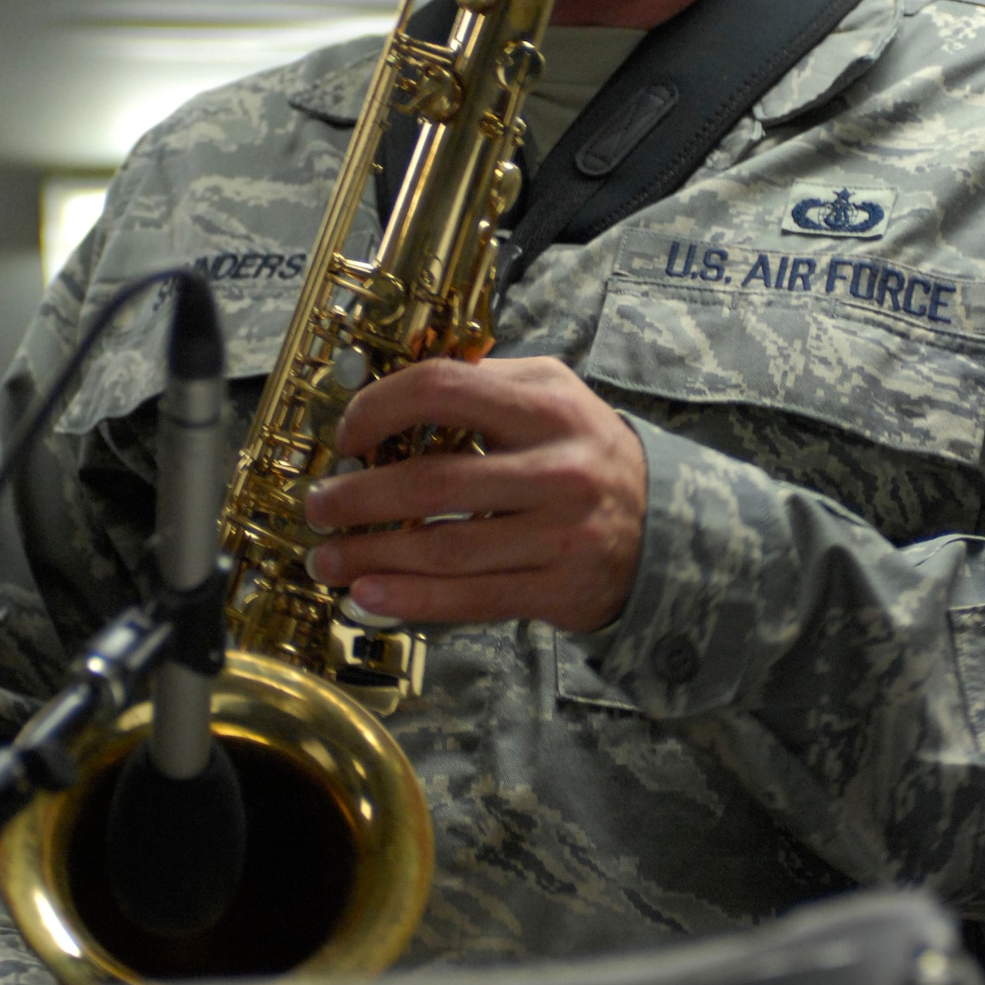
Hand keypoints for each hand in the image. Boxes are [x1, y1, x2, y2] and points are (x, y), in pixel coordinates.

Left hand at [304, 356, 646, 632]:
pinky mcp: (558, 590)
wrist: (666, 526)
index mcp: (547, 407)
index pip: (444, 389)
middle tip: (318, 505)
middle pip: (433, 481)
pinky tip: (369, 595)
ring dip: (371, 555)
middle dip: (358, 497)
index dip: (380, 408)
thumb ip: (484, 384)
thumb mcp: (553, 394)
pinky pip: (471, 599)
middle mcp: (557, 470)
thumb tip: (389, 393)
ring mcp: (559, 535)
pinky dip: (411, 600)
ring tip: (327, 558)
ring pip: (444, 549)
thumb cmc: (588, 452)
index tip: (348, 435)